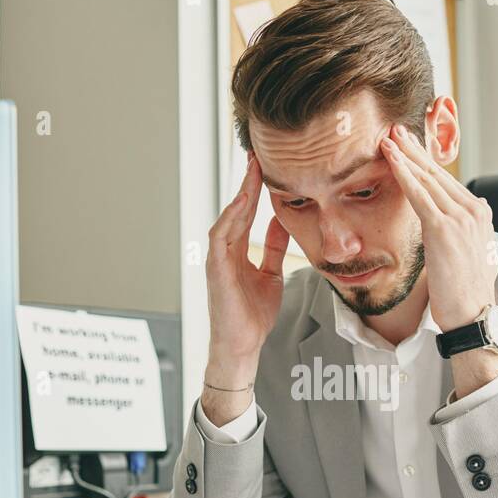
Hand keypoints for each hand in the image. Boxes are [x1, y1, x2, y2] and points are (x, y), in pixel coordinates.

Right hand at [205, 154, 288, 363]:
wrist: (243, 345)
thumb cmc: (252, 314)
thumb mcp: (271, 274)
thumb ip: (273, 248)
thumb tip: (282, 221)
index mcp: (237, 250)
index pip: (247, 211)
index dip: (255, 187)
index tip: (265, 163)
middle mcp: (225, 250)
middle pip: (237, 208)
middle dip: (246, 180)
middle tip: (256, 153)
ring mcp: (218, 258)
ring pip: (228, 217)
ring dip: (240, 192)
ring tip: (252, 169)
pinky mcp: (215, 269)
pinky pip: (221, 237)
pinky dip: (231, 218)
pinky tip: (244, 202)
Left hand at [380, 123, 497, 331]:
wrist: (471, 313)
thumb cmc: (469, 290)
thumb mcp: (478, 251)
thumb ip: (474, 227)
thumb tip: (477, 207)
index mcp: (480, 213)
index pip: (448, 181)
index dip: (426, 162)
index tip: (410, 147)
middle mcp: (473, 209)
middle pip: (437, 173)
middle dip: (415, 150)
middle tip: (396, 131)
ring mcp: (460, 217)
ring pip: (426, 179)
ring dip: (405, 156)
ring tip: (388, 139)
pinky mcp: (443, 228)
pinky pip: (419, 195)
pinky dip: (403, 174)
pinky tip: (391, 159)